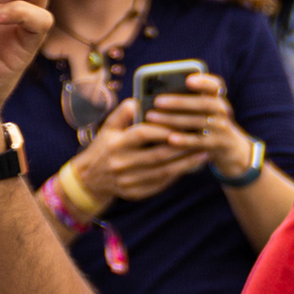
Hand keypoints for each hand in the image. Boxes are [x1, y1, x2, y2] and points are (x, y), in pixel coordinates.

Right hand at [71, 97, 204, 201]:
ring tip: (204, 152)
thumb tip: (138, 100)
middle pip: (157, 155)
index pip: (142, 134)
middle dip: (182, 146)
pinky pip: (162, 183)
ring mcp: (128, 180)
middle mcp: (121, 164)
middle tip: (202, 138)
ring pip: (164, 171)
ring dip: (187, 162)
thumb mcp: (108, 128)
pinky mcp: (136, 193)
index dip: (163, 129)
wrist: (89, 179)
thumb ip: (123, 113)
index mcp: (115, 144)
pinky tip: (192, 165)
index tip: (183, 123)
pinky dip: (179, 173)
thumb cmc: (105, 147)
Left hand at [146, 66, 251, 176]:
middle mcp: (222, 111)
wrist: (228, 147)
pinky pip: (199, 141)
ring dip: (174, 119)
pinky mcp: (217, 144)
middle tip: (157, 101)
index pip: (215, 85)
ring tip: (151, 117)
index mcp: (216, 98)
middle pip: (205, 103)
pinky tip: (170, 138)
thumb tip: (153, 94)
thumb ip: (185, 99)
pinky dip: (185, 139)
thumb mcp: (201, 109)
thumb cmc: (203, 122)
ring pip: (199, 122)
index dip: (203, 82)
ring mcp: (221, 128)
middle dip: (180, 102)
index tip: (188, 80)